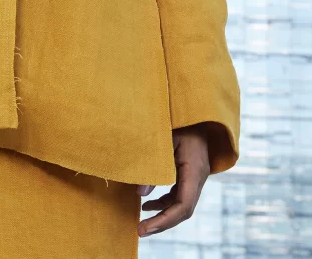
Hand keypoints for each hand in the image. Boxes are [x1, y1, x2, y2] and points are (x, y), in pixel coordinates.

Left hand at [137, 123, 211, 237]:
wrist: (195, 108)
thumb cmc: (178, 118)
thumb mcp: (164, 137)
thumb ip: (153, 163)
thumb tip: (140, 194)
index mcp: (195, 170)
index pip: (183, 205)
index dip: (164, 220)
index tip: (144, 227)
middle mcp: (199, 177)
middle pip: (183, 210)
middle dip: (162, 222)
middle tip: (140, 230)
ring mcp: (196, 176)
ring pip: (182, 204)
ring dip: (163, 214)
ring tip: (141, 221)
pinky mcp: (191, 173)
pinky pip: (179, 194)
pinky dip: (164, 202)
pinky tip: (147, 204)